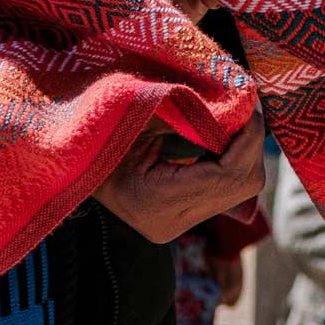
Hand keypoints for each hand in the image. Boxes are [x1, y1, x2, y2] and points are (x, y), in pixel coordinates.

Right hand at [92, 113, 263, 243]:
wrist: (73, 172)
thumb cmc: (100, 138)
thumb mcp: (137, 120)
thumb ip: (181, 112)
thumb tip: (228, 98)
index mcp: (158, 201)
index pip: (226, 174)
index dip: (247, 138)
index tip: (249, 105)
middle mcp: (173, 223)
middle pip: (242, 186)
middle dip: (251, 144)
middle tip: (247, 106)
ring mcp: (178, 226)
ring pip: (240, 191)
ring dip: (245, 153)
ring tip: (237, 118)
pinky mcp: (182, 219)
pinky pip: (225, 191)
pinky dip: (233, 162)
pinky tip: (224, 137)